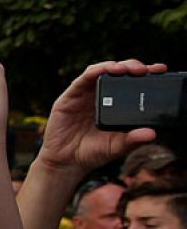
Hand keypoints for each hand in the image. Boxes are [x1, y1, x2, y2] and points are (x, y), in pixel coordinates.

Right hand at [33, 59, 166, 176]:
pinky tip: (104, 70)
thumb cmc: (93, 153)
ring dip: (115, 66)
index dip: (147, 74)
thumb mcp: (117, 147)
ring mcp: (86, 95)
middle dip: (133, 66)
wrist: (67, 162)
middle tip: (144, 70)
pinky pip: (83, 79)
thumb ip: (133, 140)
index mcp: (117, 104)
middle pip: (119, 72)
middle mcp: (102, 96)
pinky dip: (95, 72)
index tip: (160, 70)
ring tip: (126, 69)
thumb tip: (152, 133)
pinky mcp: (70, 96)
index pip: (133, 83)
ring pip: (102, 71)